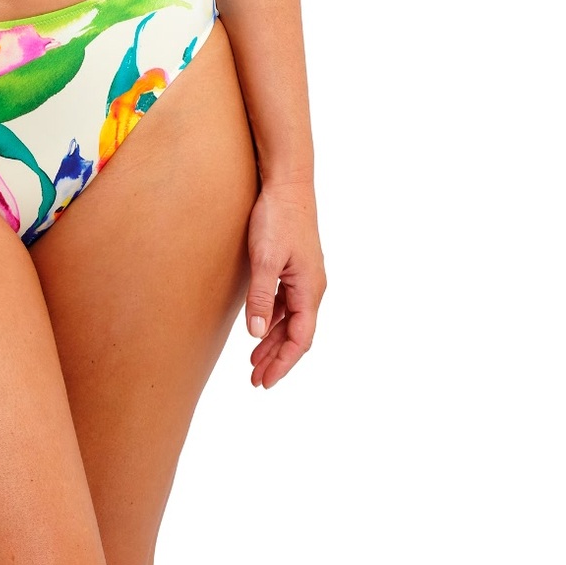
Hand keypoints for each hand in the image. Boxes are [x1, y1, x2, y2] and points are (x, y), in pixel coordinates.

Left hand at [245, 180, 324, 388]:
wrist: (287, 182)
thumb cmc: (277, 218)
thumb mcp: (265, 259)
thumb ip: (260, 298)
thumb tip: (256, 335)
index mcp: (310, 289)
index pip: (300, 339)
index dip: (283, 363)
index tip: (265, 382)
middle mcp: (312, 287)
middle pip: (296, 334)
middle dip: (277, 359)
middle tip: (255, 380)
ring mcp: (304, 277)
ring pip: (290, 319)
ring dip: (273, 341)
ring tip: (254, 361)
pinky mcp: (294, 266)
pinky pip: (286, 303)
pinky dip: (272, 319)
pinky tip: (258, 326)